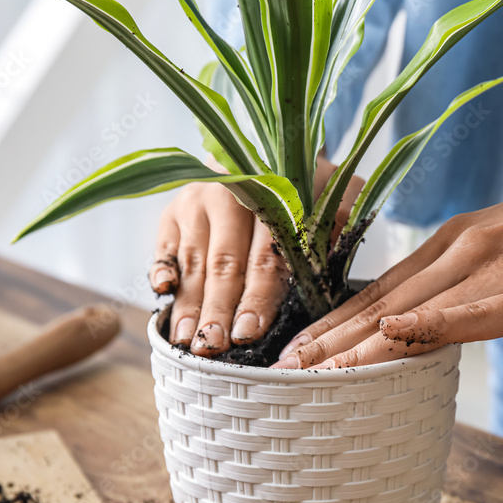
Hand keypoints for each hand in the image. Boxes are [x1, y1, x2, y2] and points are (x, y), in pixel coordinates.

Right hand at [149, 157, 363, 355]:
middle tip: (213, 347)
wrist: (260, 155)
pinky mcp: (172, 212)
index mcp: (273, 197)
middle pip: (224, 265)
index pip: (265, 257)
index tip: (250, 333)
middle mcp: (230, 196)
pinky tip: (162, 293)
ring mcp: (196, 202)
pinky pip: (164, 245)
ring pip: (193, 261)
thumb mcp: (334, 193)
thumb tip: (339, 255)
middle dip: (218, 311)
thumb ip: (341, 220)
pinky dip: (161, 268)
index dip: (257, 298)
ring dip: (188, 304)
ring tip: (187, 341)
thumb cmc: (303, 189)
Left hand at [272, 145, 502, 368]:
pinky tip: (392, 339)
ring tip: (311, 371)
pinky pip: (472, 313)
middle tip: (280, 372)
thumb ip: (462, 286)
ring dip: (356, 344)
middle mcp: (459, 252)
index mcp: (450, 245)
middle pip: (380, 304)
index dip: (332, 324)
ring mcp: (493, 269)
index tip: (294, 351)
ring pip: (411, 311)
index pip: (378, 291)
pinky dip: (428, 326)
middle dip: (327, 341)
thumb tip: (426, 324)